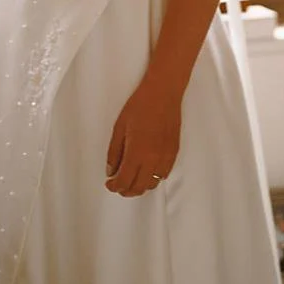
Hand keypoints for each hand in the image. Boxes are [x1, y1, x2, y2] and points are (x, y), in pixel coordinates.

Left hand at [105, 77, 180, 197]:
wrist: (163, 93)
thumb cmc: (140, 105)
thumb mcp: (119, 127)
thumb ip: (114, 152)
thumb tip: (111, 171)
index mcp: (136, 152)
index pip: (124, 181)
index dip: (114, 186)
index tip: (109, 183)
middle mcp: (152, 159)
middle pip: (138, 187)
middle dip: (126, 190)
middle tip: (118, 184)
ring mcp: (165, 156)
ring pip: (153, 184)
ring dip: (140, 185)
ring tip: (132, 178)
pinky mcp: (174, 151)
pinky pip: (164, 174)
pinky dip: (154, 177)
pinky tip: (147, 170)